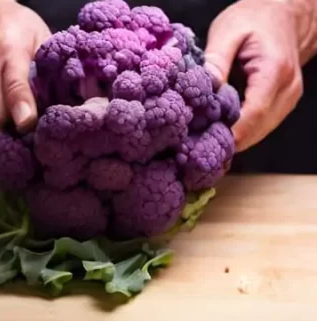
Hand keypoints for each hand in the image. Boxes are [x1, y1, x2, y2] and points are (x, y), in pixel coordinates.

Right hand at [0, 0, 50, 145]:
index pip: (14, 84)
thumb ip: (47, 70)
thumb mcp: (38, 37)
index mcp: (10, 52)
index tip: (27, 125)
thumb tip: (65, 103)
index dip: (21, 107)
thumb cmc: (12, 27)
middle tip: (27, 150)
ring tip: (14, 130)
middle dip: (9, 139)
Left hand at [205, 0, 316, 151]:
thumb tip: (201, 92)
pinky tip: (217, 130)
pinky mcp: (284, 103)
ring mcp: (289, 98)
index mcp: (274, 71)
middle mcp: (287, 89)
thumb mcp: (228, 32)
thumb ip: (215, 62)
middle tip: (192, 148)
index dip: (226, 135)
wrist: (285, 13)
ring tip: (201, 141)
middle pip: (255, 130)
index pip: (252, 115)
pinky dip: (240, 131)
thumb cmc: (255, 19)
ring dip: (232, 139)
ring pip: (258, 133)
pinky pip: (261, 126)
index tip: (198, 145)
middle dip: (224, 141)